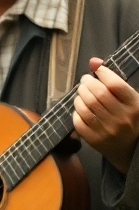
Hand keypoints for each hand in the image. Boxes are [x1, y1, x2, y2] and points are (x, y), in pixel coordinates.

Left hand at [74, 58, 138, 174]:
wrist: (131, 148)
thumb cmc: (131, 117)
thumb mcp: (130, 98)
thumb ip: (114, 80)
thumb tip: (93, 61)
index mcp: (134, 105)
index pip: (114, 85)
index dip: (102, 73)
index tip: (97, 71)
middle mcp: (122, 118)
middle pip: (97, 94)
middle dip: (87, 84)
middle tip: (85, 81)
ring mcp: (107, 130)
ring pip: (86, 107)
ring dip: (79, 96)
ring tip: (81, 93)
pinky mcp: (95, 140)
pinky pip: (79, 121)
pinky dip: (76, 111)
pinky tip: (80, 107)